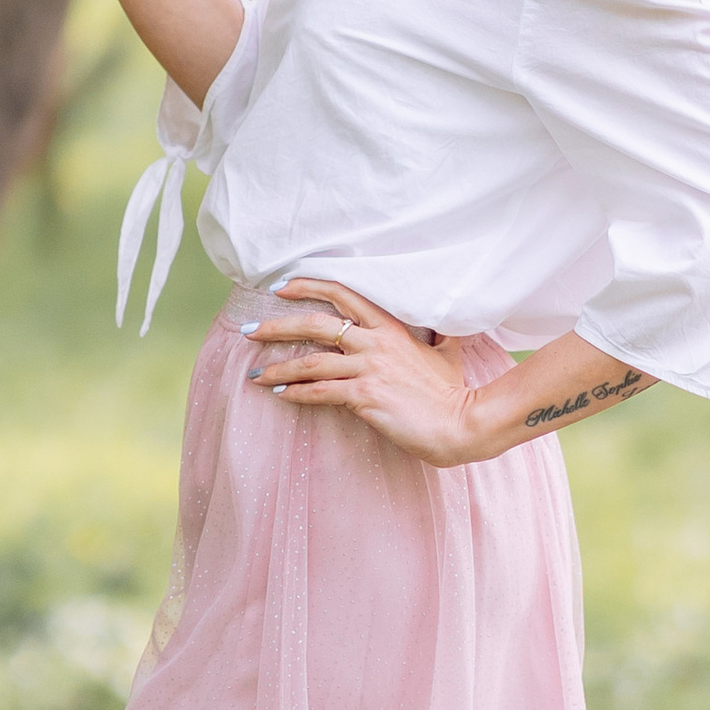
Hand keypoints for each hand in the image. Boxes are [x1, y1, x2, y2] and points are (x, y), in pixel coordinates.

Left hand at [240, 277, 479, 469]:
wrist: (460, 423)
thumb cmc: (452, 391)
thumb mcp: (446, 352)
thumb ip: (437, 334)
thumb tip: (443, 326)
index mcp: (390, 327)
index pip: (344, 294)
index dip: (309, 286)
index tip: (281, 287)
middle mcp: (375, 343)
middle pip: (316, 324)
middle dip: (277, 326)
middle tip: (249, 331)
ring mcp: (369, 369)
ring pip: (311, 361)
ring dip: (277, 367)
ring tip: (255, 375)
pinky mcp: (365, 397)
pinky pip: (320, 392)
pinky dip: (296, 393)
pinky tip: (280, 394)